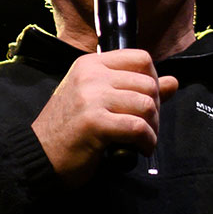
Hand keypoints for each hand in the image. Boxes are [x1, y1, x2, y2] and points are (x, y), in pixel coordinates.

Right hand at [32, 49, 178, 185]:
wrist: (39, 154)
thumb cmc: (69, 129)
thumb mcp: (98, 100)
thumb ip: (133, 88)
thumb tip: (173, 82)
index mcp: (91, 64)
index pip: (141, 58)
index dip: (154, 80)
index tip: (148, 101)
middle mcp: (91, 75)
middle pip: (149, 83)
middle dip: (156, 110)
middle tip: (146, 127)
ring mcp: (92, 97)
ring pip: (147, 105)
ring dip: (153, 128)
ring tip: (143, 140)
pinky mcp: (95, 123)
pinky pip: (138, 128)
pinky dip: (146, 141)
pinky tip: (139, 149)